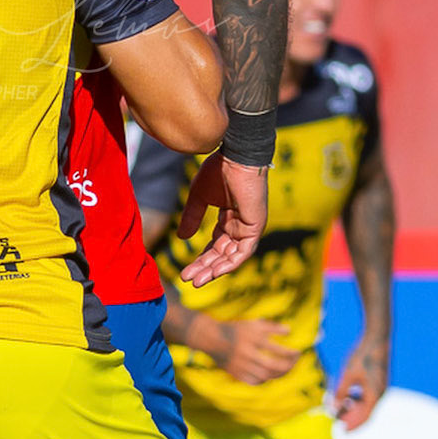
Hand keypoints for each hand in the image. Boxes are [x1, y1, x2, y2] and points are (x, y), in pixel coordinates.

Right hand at [179, 154, 267, 283]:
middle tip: (187, 279)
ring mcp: (249, 227)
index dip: (201, 258)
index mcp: (229, 217)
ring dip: (215, 270)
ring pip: (232, 256)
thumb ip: (192, 217)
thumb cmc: (218, 170)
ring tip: (197, 281)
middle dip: (204, 268)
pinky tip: (215, 273)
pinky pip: (244, 252)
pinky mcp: (255, 227)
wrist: (235, 157)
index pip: (215, 244)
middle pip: (221, 253)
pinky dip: (230, 264)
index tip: (185, 270)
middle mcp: (240, 225)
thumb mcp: (199, 197)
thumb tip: (182, 238)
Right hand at [210, 318, 299, 384]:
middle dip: (288, 367)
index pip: (278, 350)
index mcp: (253, 339)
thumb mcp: (253, 324)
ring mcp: (241, 365)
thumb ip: (271, 326)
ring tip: (285, 369)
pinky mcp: (235, 373)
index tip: (298, 353)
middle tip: (294, 363)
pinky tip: (269, 375)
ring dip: (278, 375)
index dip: (291, 354)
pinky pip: (253, 381)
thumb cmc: (236, 330)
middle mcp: (248, 353)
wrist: (211, 338)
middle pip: (273, 366)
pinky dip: (263, 380)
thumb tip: (289, 331)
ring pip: (265, 376)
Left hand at [334, 336, 389, 427]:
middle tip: (337, 419)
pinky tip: (347, 395)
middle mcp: (380, 394)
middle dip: (351, 417)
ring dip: (353, 408)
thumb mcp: (348, 374)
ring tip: (339, 407)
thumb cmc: (362, 355)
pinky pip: (367, 396)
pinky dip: (357, 399)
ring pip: (366, 404)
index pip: (364, 418)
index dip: (353, 426)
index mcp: (374, 395)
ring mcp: (380, 387)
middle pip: (365, 412)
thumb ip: (341, 391)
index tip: (342, 431)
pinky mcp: (378, 381)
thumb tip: (334, 406)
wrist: (377, 338)